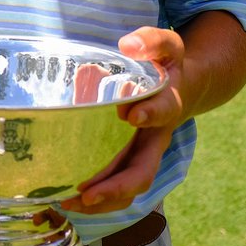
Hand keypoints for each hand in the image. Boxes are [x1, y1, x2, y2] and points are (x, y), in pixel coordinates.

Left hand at [61, 26, 185, 215]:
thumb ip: (152, 41)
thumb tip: (128, 44)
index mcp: (167, 105)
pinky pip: (115, 188)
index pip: (164, 110)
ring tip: (69, 204)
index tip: (131, 115)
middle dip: (117, 186)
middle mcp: (156, 138)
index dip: (151, 113)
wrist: (180, 88)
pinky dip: (95, 200)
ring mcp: (142, 154)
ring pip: (127, 188)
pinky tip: (65, 200)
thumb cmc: (165, 66)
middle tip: (89, 193)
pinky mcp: (127, 162)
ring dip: (101, 201)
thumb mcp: (167, 46)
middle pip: (143, 171)